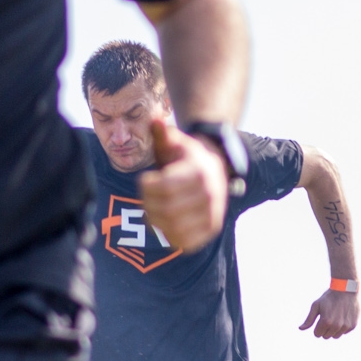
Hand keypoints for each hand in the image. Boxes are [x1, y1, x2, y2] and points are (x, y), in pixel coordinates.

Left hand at [139, 118, 228, 254]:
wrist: (216, 169)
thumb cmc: (186, 157)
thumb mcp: (175, 142)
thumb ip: (163, 132)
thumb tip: (156, 119)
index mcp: (199, 172)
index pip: (165, 187)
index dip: (146, 187)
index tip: (144, 181)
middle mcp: (210, 194)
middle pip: (168, 209)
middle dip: (149, 205)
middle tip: (145, 199)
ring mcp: (213, 213)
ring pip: (175, 227)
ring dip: (157, 222)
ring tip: (152, 212)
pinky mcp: (213, 228)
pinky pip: (187, 242)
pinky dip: (170, 237)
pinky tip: (164, 225)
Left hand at [300, 287, 358, 338]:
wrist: (346, 290)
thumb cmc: (329, 297)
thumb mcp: (316, 306)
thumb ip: (309, 319)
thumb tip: (300, 329)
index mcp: (325, 322)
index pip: (317, 334)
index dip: (317, 327)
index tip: (320, 318)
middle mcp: (336, 326)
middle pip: (326, 336)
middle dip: (325, 329)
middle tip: (328, 317)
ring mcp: (345, 326)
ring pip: (335, 336)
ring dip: (334, 329)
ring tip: (335, 317)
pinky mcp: (353, 325)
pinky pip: (344, 332)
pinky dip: (342, 327)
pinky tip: (343, 317)